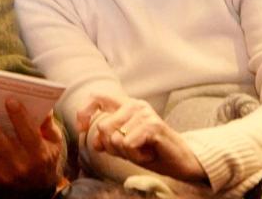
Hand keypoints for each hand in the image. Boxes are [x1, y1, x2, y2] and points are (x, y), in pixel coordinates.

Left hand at [0, 98, 63, 196]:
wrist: (37, 192)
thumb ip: (48, 125)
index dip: (19, 117)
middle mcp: (19, 163)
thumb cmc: (44, 159)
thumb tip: (44, 105)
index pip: (28, 133)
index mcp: (37, 152)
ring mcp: (2, 173)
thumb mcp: (54, 143)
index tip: (9, 99)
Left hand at [76, 94, 205, 182]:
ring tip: (142, 151)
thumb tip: (94, 141)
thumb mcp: (124, 146)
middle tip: (130, 151)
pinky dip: (135, 155)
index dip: (84, 113)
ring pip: (115, 138)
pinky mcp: (153, 124)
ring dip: (126, 153)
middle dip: (111, 146)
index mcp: (125, 105)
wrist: (180, 162)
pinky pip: (128, 144)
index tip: (81, 129)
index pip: (96, 98)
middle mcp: (134, 104)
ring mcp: (144, 113)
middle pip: (103, 126)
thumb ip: (108, 140)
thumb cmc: (152, 152)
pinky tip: (148, 153)